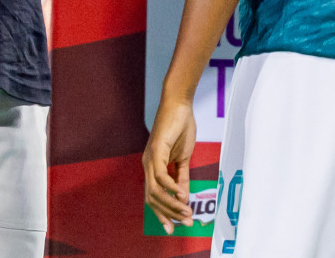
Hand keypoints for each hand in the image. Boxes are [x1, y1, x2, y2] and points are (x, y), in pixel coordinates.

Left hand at [143, 95, 197, 234]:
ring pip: (155, 190)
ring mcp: (150, 158)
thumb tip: (183, 197)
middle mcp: (147, 165)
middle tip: (184, 223)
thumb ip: (181, 178)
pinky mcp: (156, 150)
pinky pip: (160, 175)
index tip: (174, 228)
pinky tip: (182, 194)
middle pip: (152, 198)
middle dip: (168, 214)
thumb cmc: (180, 129)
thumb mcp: (183, 159)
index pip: (153, 197)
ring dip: (172, 203)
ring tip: (187, 210)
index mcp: (153, 167)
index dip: (162, 214)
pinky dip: (171, 187)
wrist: (179, 106)